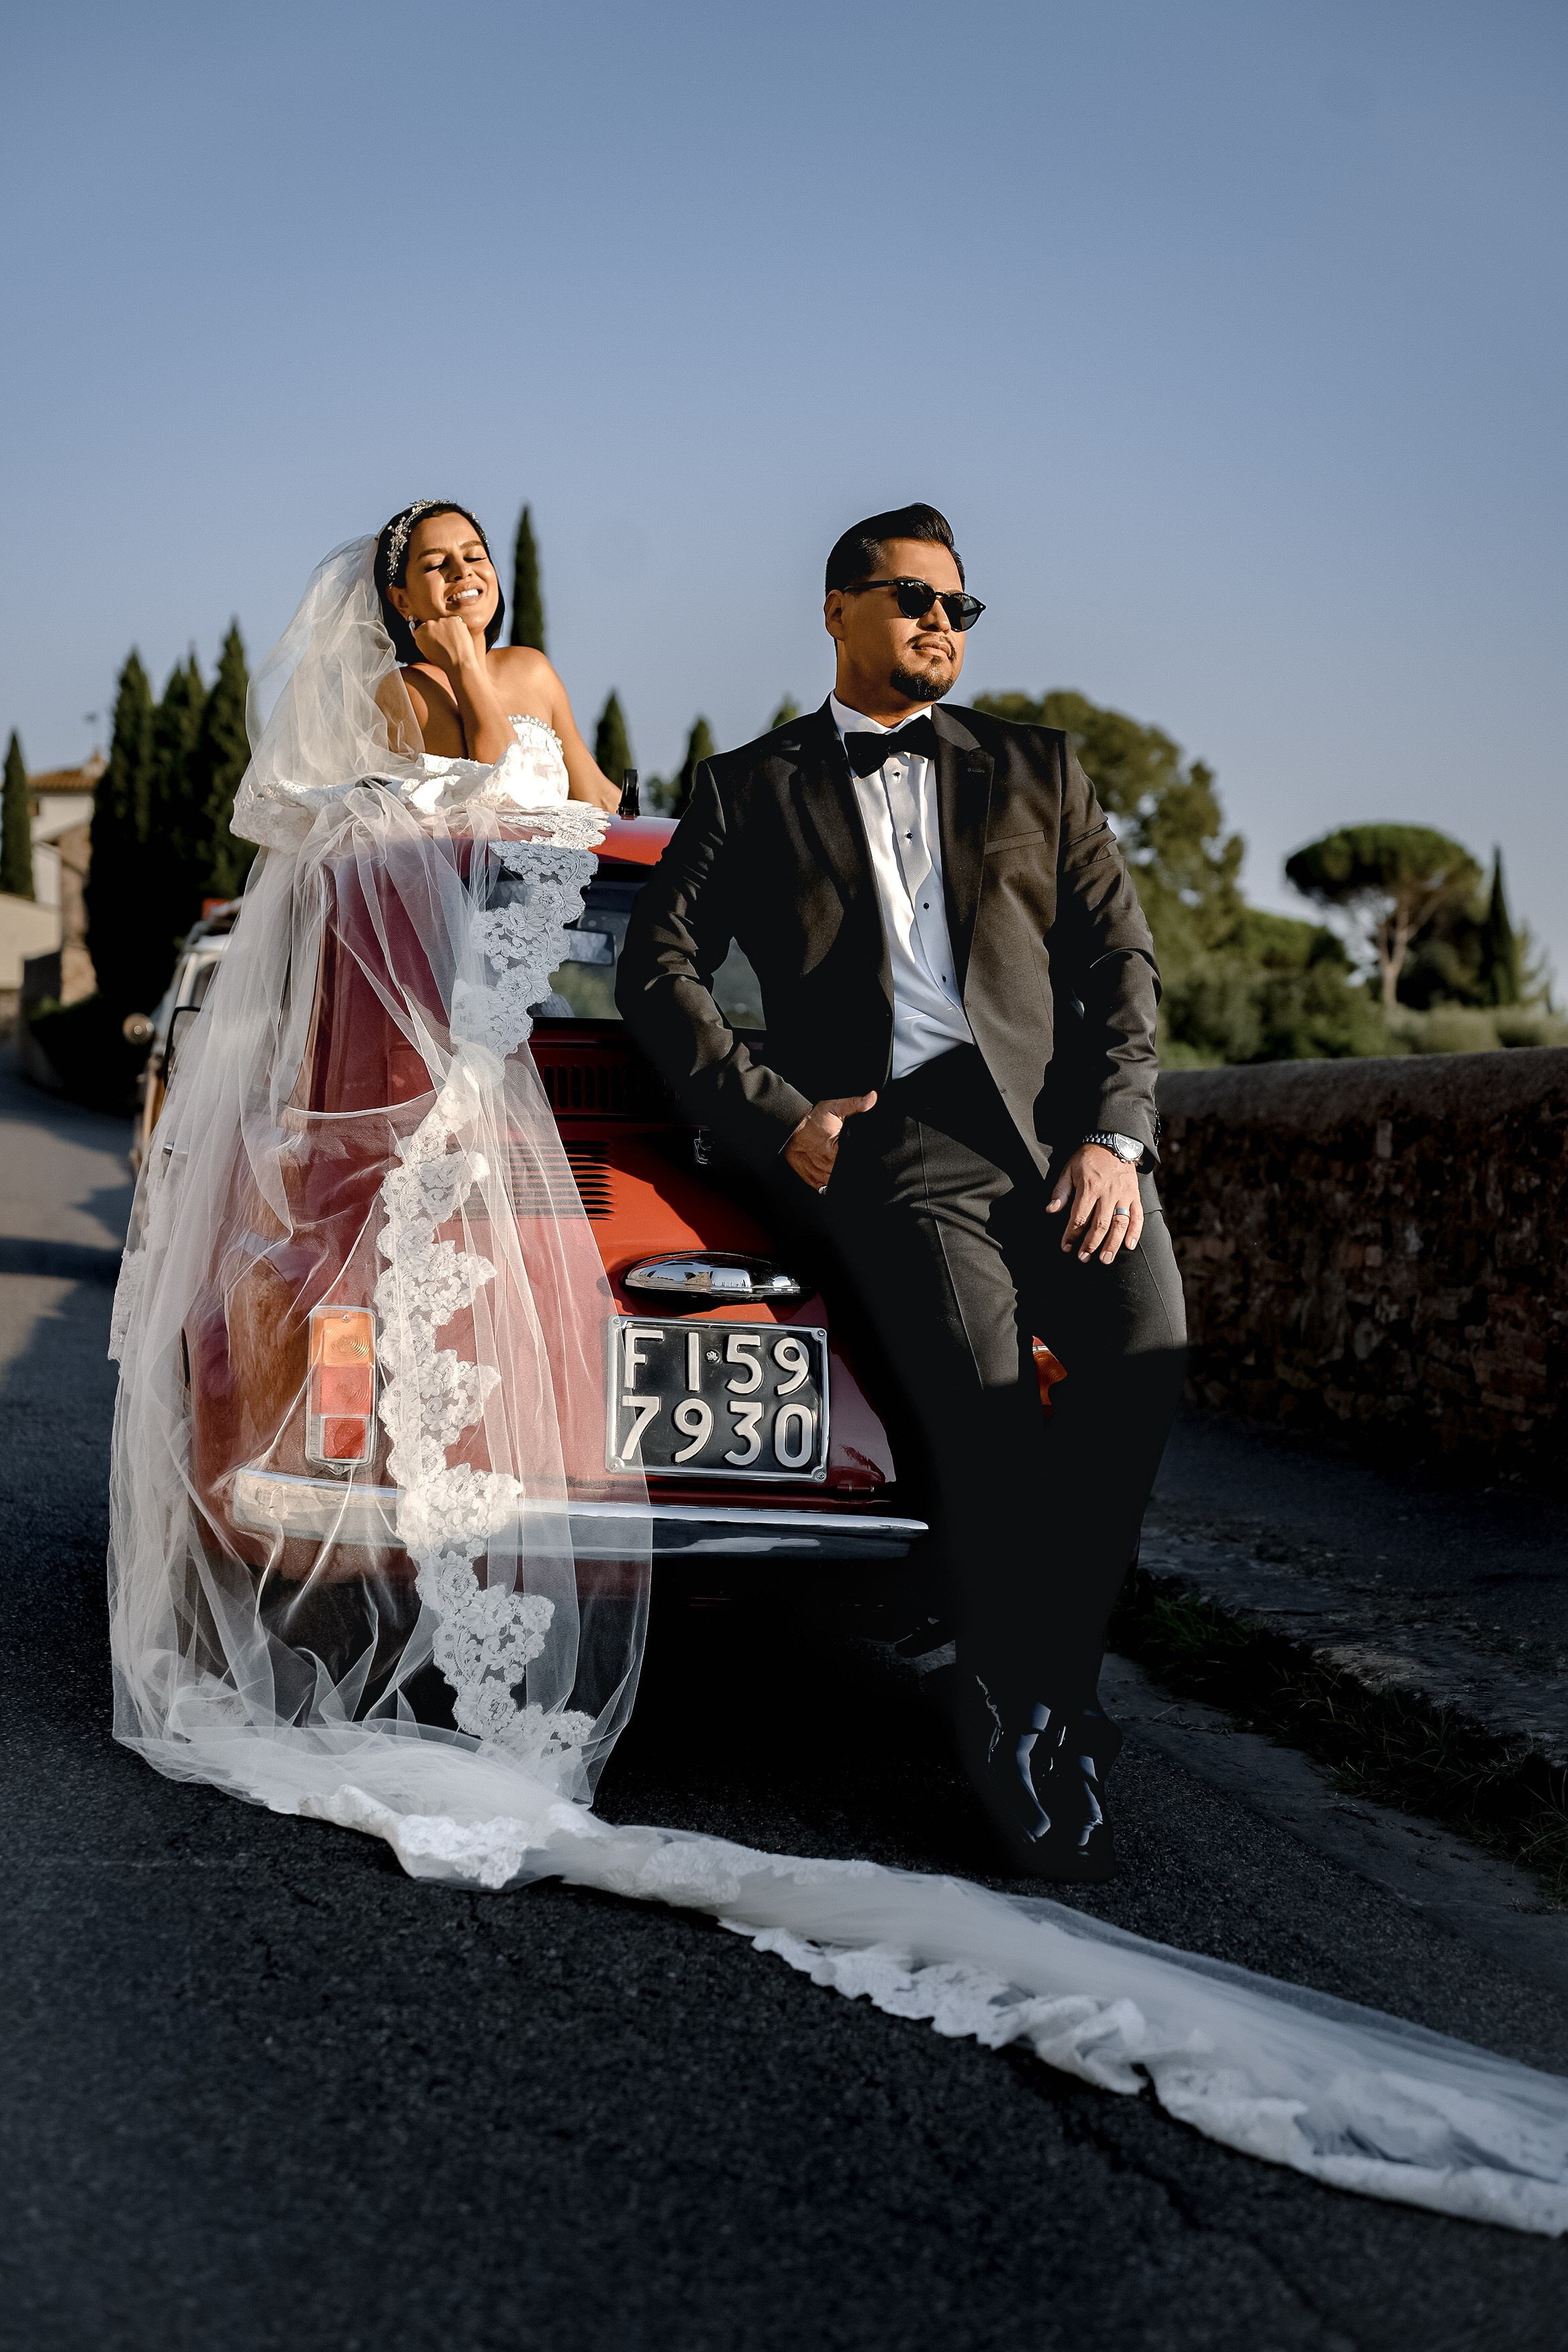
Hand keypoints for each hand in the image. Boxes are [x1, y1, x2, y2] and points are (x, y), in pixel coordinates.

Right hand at [407, 613, 481, 680]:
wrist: (458, 663)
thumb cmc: (444, 661)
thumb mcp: (427, 652)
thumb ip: (423, 640)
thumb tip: (426, 635)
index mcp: (420, 633)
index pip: (424, 628)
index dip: (431, 634)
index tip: (436, 638)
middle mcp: (429, 624)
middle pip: (434, 624)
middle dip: (439, 630)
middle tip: (446, 641)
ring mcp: (442, 621)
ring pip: (445, 622)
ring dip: (449, 628)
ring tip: (453, 641)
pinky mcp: (454, 619)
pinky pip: (456, 621)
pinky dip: (458, 628)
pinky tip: (458, 638)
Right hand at [783, 1091, 877, 1190]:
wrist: (789, 1125)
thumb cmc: (812, 1117)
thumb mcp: (834, 1107)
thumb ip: (855, 1104)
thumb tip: (873, 1097)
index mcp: (834, 1151)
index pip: (853, 1163)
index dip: (861, 1163)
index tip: (865, 1161)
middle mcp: (826, 1165)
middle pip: (845, 1176)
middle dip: (852, 1172)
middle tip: (856, 1166)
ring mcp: (817, 1173)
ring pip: (835, 1184)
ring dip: (842, 1180)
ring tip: (847, 1173)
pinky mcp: (809, 1177)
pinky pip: (823, 1188)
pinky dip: (830, 1186)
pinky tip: (836, 1181)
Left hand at [1046, 1144, 1142, 1262]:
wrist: (1112, 1142)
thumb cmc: (1087, 1158)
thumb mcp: (1068, 1170)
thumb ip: (1060, 1192)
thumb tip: (1050, 1210)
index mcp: (1089, 1187)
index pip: (1079, 1217)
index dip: (1071, 1235)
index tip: (1066, 1247)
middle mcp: (1108, 1193)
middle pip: (1099, 1224)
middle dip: (1090, 1244)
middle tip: (1083, 1258)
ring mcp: (1123, 1194)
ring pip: (1119, 1224)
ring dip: (1112, 1244)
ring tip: (1105, 1259)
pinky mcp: (1135, 1195)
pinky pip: (1138, 1216)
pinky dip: (1135, 1232)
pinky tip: (1129, 1245)